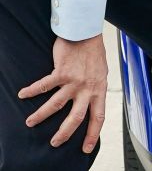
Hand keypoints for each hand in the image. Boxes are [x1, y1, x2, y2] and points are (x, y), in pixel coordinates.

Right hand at [18, 35, 107, 153]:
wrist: (87, 33)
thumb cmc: (93, 52)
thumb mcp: (100, 72)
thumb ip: (94, 87)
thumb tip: (88, 100)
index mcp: (99, 89)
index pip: (98, 116)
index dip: (93, 134)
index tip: (86, 147)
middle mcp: (88, 88)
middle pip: (76, 118)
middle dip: (64, 133)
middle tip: (54, 142)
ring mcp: (74, 81)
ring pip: (56, 105)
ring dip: (42, 115)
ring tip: (30, 122)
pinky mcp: (62, 72)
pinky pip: (44, 86)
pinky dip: (31, 91)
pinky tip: (22, 94)